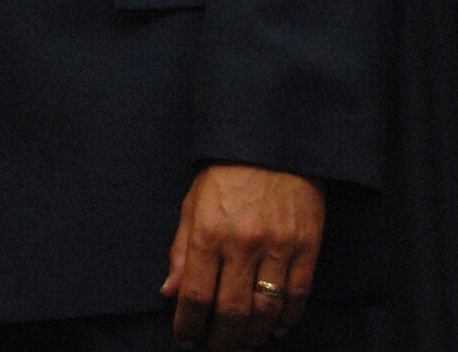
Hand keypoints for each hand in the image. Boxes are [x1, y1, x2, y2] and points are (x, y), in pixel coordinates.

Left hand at [164, 163, 324, 349]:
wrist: (272, 146)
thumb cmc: (225, 175)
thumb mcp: (192, 206)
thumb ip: (181, 252)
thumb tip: (169, 292)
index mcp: (208, 232)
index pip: (196, 294)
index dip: (189, 324)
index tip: (186, 339)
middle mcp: (242, 244)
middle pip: (232, 310)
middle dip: (222, 339)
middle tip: (217, 350)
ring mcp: (278, 247)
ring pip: (267, 310)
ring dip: (254, 336)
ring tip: (244, 344)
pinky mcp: (308, 247)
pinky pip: (299, 296)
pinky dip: (287, 320)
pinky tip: (276, 329)